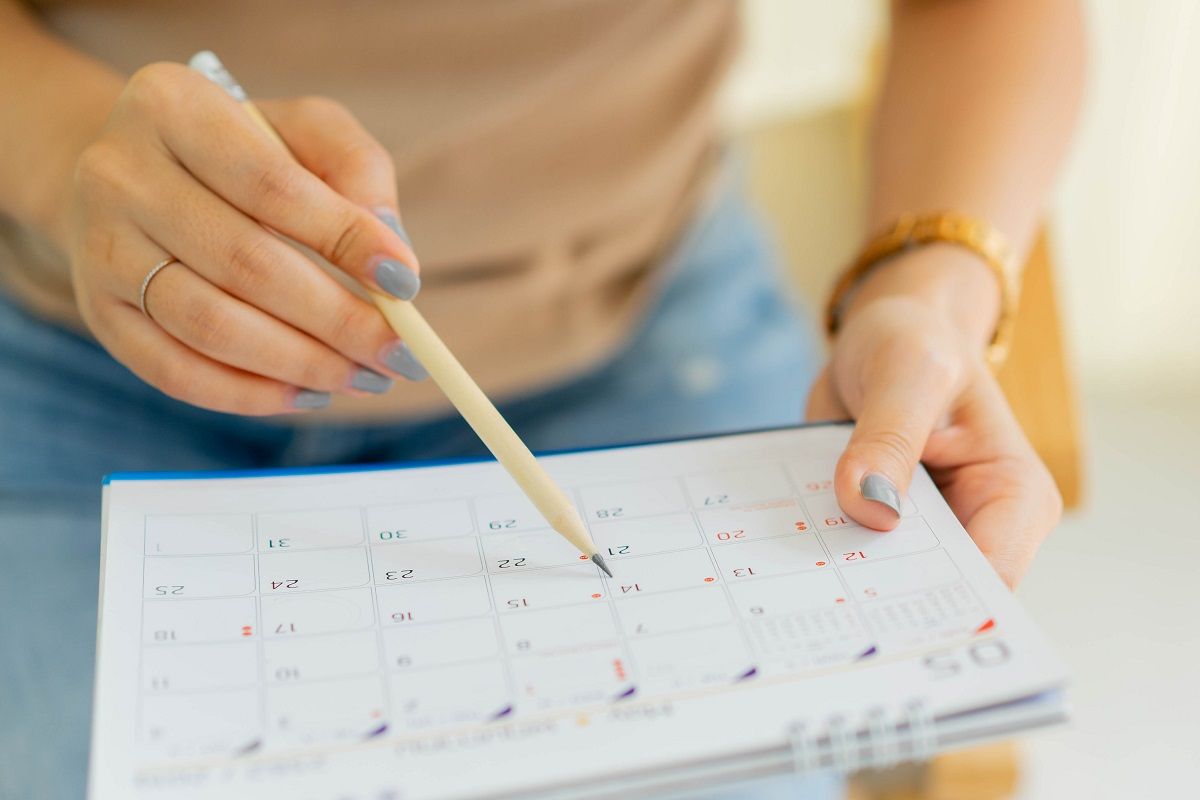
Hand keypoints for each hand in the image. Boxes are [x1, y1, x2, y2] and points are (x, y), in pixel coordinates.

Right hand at [65, 62, 424, 414]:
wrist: (133, 175)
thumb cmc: (242, 151)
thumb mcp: (304, 131)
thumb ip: (356, 168)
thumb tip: (391, 252)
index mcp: (172, 107)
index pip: (270, 185)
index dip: (344, 239)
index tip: (406, 283)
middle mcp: (119, 174)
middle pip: (244, 264)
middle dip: (337, 320)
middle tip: (399, 353)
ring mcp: (100, 248)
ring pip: (210, 326)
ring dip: (301, 364)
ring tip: (364, 377)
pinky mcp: (99, 312)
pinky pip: (174, 372)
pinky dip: (250, 394)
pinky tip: (307, 393)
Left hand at [805, 249, 1061, 586]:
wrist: (885, 335)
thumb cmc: (915, 342)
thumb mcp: (906, 372)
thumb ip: (889, 438)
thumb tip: (868, 507)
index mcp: (1015, 497)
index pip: (987, 577)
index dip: (939, 608)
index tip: (876, 622)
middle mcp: (978, 527)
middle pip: (934, 595)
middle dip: (882, 605)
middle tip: (814, 613)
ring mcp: (925, 534)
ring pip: (885, 586)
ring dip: (840, 586)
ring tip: (785, 594)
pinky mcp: (878, 529)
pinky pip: (848, 558)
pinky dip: (816, 556)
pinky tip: (773, 562)